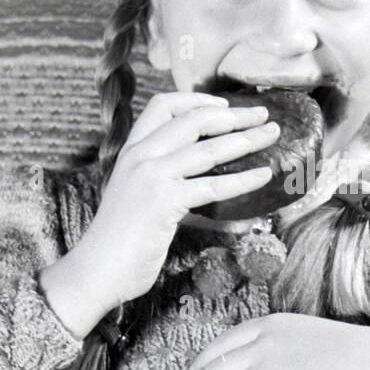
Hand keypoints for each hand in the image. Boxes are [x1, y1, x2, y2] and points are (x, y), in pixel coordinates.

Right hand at [53, 91, 282, 318]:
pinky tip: (264, 177)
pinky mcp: (164, 201)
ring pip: (208, 148)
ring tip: (272, 135)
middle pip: (194, 119)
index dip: (198, 100)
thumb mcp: (136, 194)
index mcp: (131, 149)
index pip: (164, 105)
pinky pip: (213, 185)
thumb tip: (204, 175)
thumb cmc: (119, 239)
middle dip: (234, 115)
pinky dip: (243, 179)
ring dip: (247, 139)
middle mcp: (139, 155)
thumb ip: (162, 177)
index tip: (226, 106)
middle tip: (263, 114)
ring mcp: (151, 176)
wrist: (97, 270)